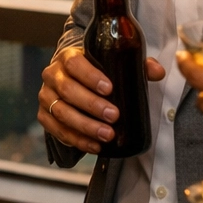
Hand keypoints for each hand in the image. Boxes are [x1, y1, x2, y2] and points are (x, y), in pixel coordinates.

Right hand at [38, 45, 165, 153]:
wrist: (73, 81)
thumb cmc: (96, 73)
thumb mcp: (114, 65)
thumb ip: (136, 66)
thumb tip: (158, 71)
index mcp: (68, 57)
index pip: (74, 64)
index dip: (90, 76)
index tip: (109, 89)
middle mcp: (53, 75)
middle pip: (68, 90)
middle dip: (92, 105)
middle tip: (114, 116)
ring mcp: (46, 96)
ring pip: (61, 112)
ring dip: (85, 126)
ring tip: (107, 135)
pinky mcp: (44, 116)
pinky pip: (57, 130)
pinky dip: (76, 140)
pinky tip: (94, 145)